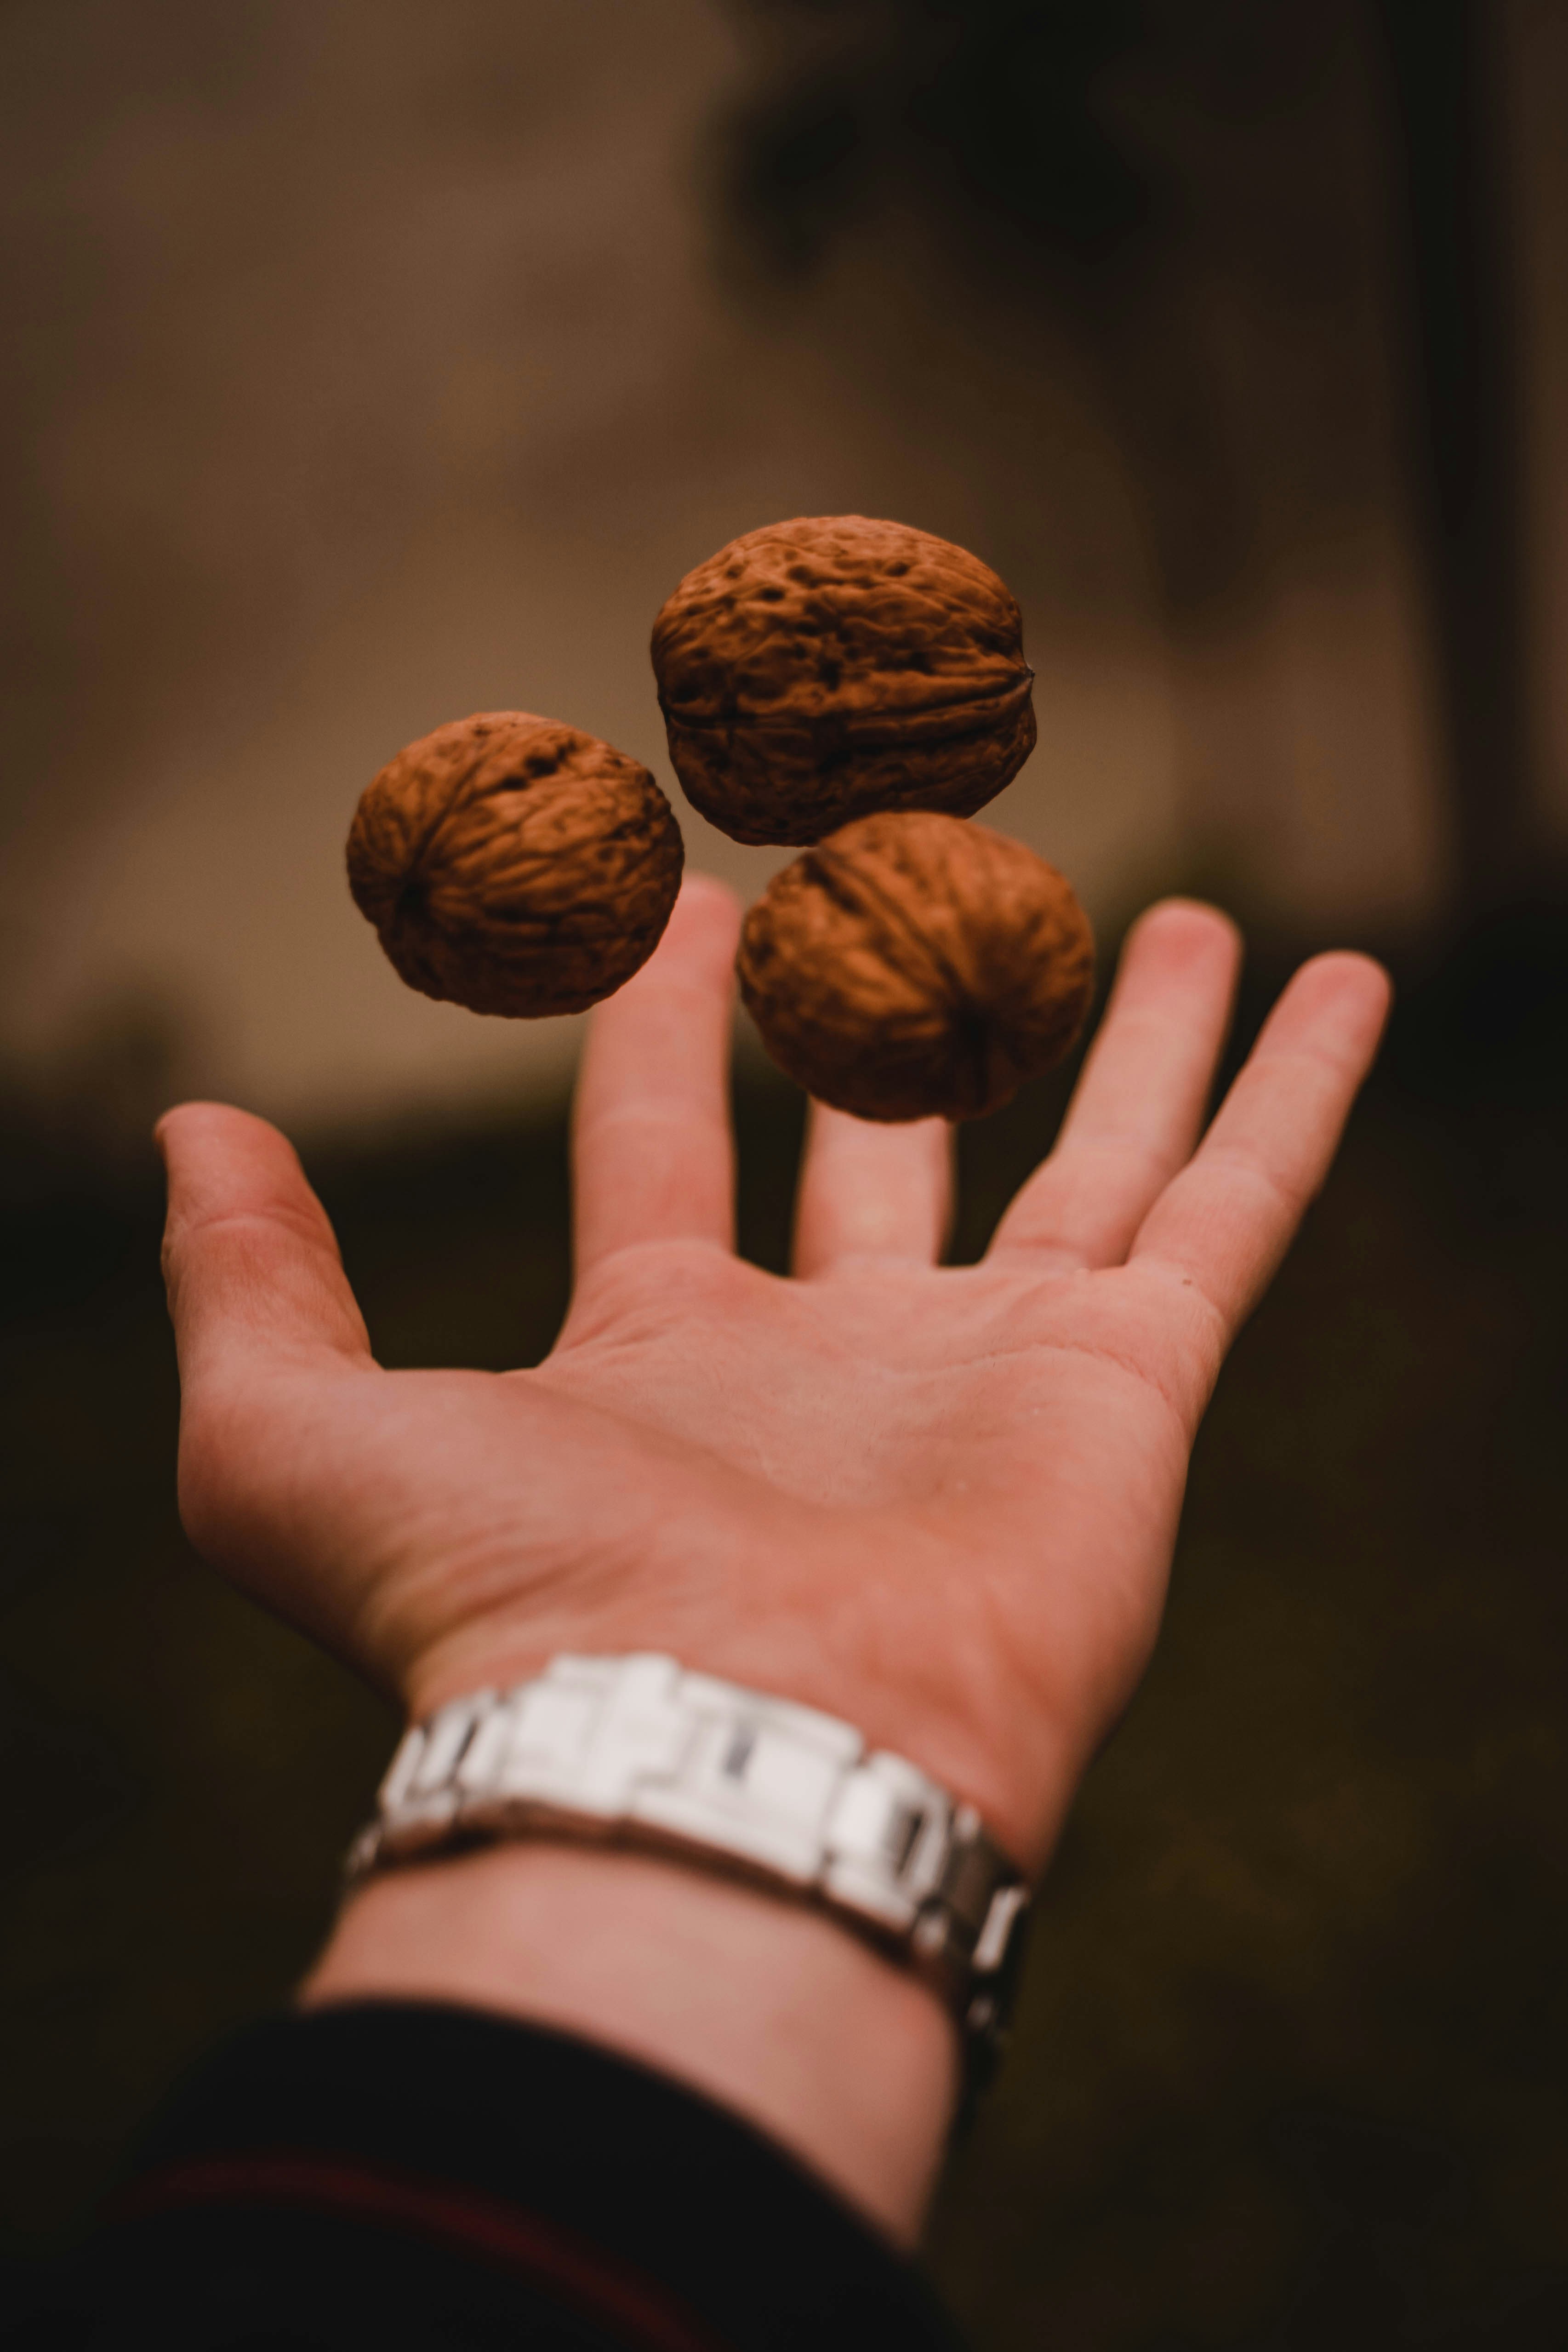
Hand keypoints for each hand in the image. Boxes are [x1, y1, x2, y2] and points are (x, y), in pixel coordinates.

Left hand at [158, 881, 1387, 1873]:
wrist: (711, 1757)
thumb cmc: (505, 1620)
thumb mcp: (292, 1443)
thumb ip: (242, 1286)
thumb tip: (188, 1128)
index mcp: (666, 1358)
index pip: (658, 1142)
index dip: (659, 1022)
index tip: (688, 903)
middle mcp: (842, 1360)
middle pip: (890, 1144)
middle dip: (906, 1022)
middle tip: (930, 892)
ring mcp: (1000, 1368)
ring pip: (1092, 1158)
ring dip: (1139, 1043)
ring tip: (1184, 924)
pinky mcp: (1132, 1383)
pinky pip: (1234, 1202)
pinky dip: (1295, 1093)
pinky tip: (1338, 980)